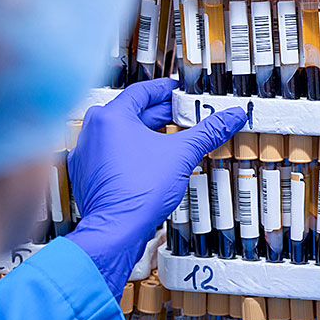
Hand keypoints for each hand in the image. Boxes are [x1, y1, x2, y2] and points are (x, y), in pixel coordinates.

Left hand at [66, 78, 245, 296]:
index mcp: (110, 117)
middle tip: (183, 115)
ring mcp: (88, 154)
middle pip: (132, 112)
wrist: (116, 229)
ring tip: (171, 138)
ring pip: (122, 134)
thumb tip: (231, 117)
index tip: (177, 91)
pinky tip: (152, 161)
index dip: (165, 90)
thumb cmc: (138, 191)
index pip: (141, 91)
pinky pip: (113, 153)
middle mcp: (93, 131)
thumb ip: (209, 131)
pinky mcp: (88, 174)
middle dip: (160, 114)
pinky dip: (132, 152)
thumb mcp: (183, 154)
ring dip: (147, 133)